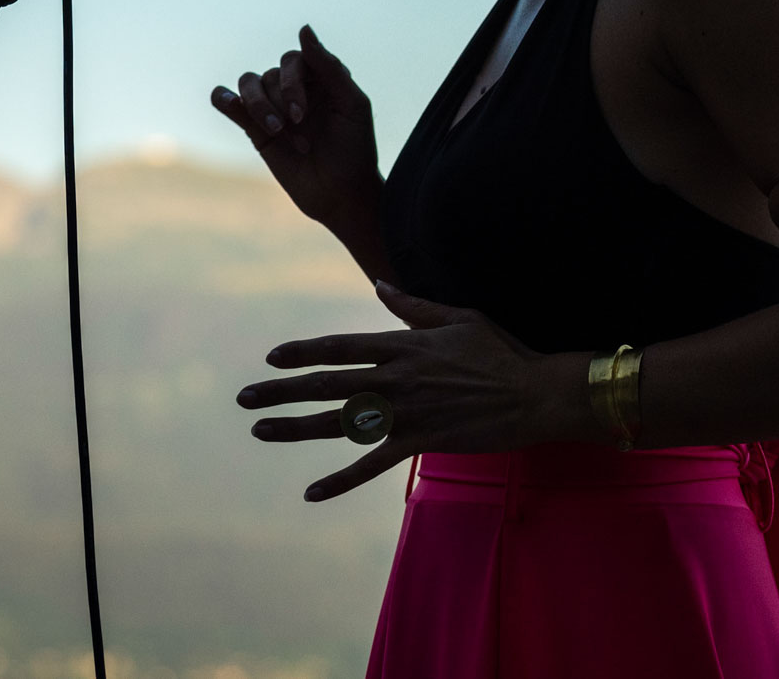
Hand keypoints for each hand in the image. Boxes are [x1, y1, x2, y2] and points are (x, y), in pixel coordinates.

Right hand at [212, 24, 378, 230]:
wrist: (341, 194)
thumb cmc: (355, 149)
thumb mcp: (351, 105)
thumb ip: (329, 67)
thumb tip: (304, 28)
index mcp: (321, 78)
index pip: (294, 60)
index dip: (293, 82)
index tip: (303, 113)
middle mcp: (296, 88)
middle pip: (269, 74)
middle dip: (280, 99)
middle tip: (298, 125)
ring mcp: (274, 107)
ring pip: (249, 85)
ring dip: (258, 106)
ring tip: (276, 131)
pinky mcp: (255, 129)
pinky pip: (228, 102)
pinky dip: (224, 98)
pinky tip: (228, 103)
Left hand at [236, 281, 573, 500]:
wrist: (533, 395)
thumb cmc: (501, 352)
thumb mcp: (460, 318)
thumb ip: (414, 306)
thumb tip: (379, 286)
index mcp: (403, 346)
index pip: (339, 347)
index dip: (302, 352)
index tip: (272, 358)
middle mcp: (395, 379)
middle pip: (326, 384)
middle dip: (281, 392)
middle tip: (245, 399)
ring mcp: (405, 413)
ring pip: (338, 423)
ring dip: (295, 428)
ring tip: (261, 431)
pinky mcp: (419, 442)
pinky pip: (371, 465)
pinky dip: (340, 480)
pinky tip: (311, 492)